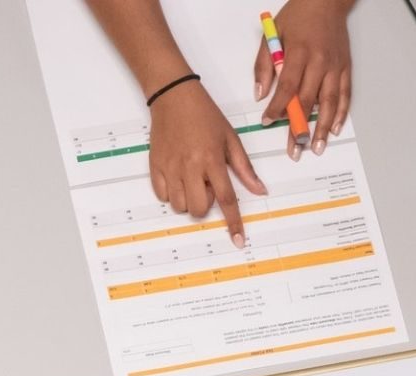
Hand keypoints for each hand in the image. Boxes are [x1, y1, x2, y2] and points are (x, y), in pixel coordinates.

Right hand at [149, 79, 266, 245]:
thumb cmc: (204, 115)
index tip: (238, 239)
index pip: (226, 199)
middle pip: (199, 209)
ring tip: (190, 178)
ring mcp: (171, 168)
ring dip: (188, 199)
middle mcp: (191, 166)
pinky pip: (163, 196)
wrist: (173, 96)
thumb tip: (259, 189)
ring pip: (180, 206)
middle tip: (205, 183)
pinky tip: (177, 176)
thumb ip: (244, 168)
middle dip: (205, 203)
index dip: (233, 222)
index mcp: (212, 159)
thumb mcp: (230, 138)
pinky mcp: (156, 167)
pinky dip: (171, 193)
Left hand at [254, 0, 354, 156]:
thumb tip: (260, 93)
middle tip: (295, 149)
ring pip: (329, 102)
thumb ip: (264, 64)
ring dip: (322, 128)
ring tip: (316, 147)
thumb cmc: (299, 15)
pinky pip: (344, 94)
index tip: (268, 121)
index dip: (277, 107)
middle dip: (300, 127)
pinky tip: (334, 129)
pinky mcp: (345, 67)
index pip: (287, 87)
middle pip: (308, 100)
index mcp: (299, 52)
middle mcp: (319, 61)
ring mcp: (334, 66)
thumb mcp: (273, 33)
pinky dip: (340, 113)